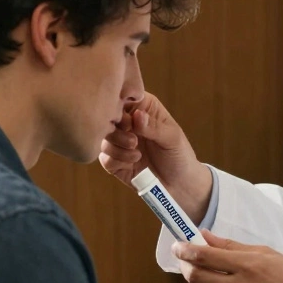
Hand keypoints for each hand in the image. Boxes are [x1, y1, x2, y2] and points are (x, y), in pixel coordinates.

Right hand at [100, 93, 212, 220]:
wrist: (179, 185)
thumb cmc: (179, 155)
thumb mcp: (172, 138)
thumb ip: (153, 126)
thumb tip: (137, 115)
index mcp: (143, 108)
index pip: (122, 97)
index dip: (120, 108)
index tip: (130, 123)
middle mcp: (128, 122)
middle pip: (107, 117)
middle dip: (117, 130)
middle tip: (134, 141)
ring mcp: (119, 141)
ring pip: (103, 137)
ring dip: (118, 146)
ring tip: (136, 152)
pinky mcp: (114, 160)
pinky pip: (103, 157)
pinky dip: (116, 160)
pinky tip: (133, 162)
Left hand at [174, 230, 282, 282]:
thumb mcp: (265, 254)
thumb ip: (231, 247)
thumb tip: (204, 237)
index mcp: (249, 266)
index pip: (204, 256)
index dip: (185, 249)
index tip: (178, 245)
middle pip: (196, 277)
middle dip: (185, 266)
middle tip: (186, 259)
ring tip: (204, 275)